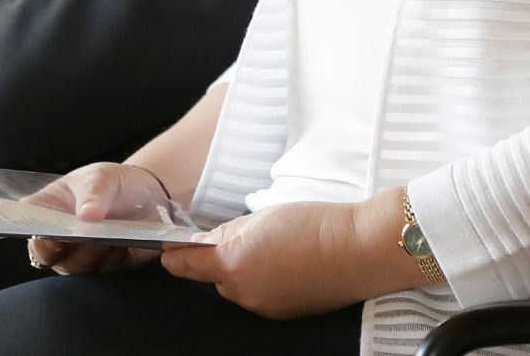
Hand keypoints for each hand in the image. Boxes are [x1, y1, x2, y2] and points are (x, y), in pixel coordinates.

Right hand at [23, 162, 176, 275]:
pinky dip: (111, 260)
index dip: (27, 229)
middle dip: (61, 249)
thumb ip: (94, 194)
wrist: (152, 197)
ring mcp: (78, 252)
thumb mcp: (104, 178)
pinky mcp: (102, 266)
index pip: (26, 219)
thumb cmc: (117, 182)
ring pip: (72, 266)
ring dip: (90, 254)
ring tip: (108, 236)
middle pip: (44, 252)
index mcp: (50, 205)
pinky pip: (100, 272)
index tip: (45, 233)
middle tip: (84, 237)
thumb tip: (86, 216)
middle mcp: (59, 233)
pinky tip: (122, 244)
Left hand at [161, 199, 396, 319]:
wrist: (361, 249)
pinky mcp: (285, 314)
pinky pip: (262, 296)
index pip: (186, 265)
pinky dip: (265, 280)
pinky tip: (286, 261)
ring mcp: (266, 307)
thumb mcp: (263, 216)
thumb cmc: (315, 224)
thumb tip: (207, 242)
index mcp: (233, 263)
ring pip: (239, 287)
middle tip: (244, 233)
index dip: (175, 254)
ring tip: (273, 245)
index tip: (168, 247)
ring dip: (244, 269)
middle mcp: (244, 293)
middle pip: (215, 278)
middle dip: (220, 259)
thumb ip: (229, 231)